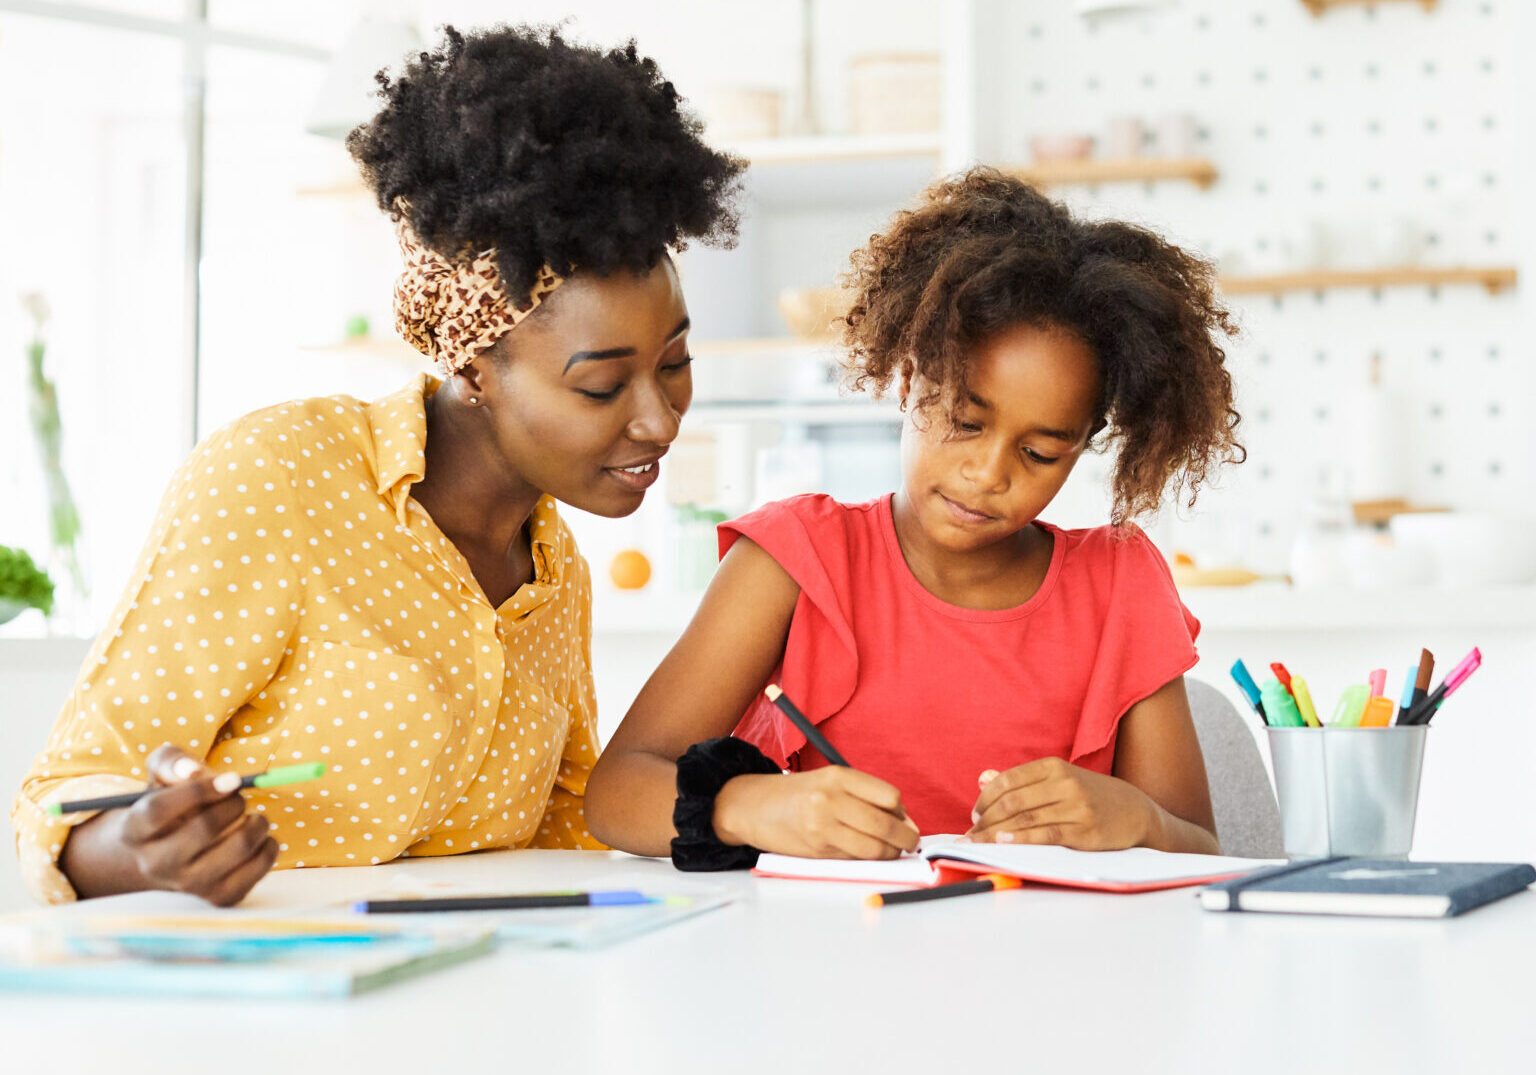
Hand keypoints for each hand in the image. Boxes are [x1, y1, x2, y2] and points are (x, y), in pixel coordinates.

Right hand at [115, 745, 279, 904]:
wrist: (165, 854)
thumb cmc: (168, 803)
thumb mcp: (160, 775)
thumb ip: (171, 761)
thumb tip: (192, 769)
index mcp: (133, 830)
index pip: (159, 810)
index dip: (199, 790)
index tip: (233, 779)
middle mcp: (154, 863)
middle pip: (204, 828)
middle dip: (234, 804)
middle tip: (239, 798)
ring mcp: (185, 885)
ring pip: (238, 847)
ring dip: (257, 823)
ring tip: (253, 816)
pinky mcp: (217, 898)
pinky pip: (257, 869)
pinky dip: (269, 847)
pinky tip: (261, 837)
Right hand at [713, 767, 920, 859]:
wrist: (753, 806)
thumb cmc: (796, 794)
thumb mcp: (829, 781)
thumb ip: (863, 796)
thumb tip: (904, 822)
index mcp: (838, 776)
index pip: (889, 797)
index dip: (902, 813)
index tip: (904, 819)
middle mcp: (830, 799)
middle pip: (886, 825)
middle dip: (906, 839)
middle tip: (910, 843)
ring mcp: (823, 826)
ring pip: (874, 848)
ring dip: (890, 854)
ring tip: (891, 851)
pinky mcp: (817, 850)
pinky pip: (855, 859)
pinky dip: (868, 860)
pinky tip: (866, 854)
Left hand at [966, 757, 1154, 850]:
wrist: (1135, 811)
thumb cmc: (1090, 796)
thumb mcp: (1059, 779)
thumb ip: (1022, 780)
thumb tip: (984, 778)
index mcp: (1054, 767)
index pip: (1009, 780)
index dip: (986, 798)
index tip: (975, 813)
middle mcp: (1065, 783)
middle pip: (1013, 801)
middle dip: (987, 819)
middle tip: (972, 833)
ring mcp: (1076, 806)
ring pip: (1026, 819)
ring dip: (997, 833)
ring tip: (979, 842)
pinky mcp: (1085, 830)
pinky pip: (1047, 835)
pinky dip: (1022, 839)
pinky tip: (1004, 843)